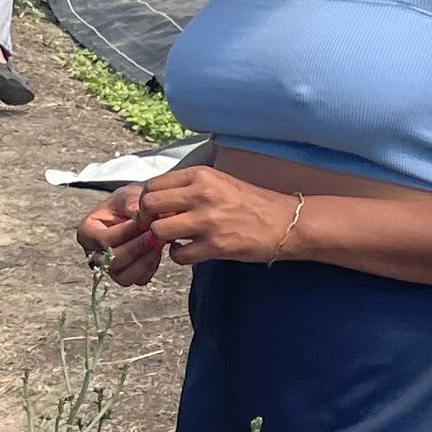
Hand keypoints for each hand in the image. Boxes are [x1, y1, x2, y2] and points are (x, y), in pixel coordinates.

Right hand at [78, 187, 163, 287]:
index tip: (144, 222)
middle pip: (112, 262)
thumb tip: (136, 211)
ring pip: (124, 277)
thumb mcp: (126, 195)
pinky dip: (151, 266)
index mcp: (87, 232)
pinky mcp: (127, 275)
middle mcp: (94, 254)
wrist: (140, 211)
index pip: (104, 239)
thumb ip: (130, 202)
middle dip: (137, 248)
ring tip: (158, 242)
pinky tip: (157, 249)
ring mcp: (110, 268)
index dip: (126, 233)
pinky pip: (138, 280)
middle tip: (155, 234)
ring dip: (145, 260)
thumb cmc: (128, 202)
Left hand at [137, 163, 305, 266]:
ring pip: (159, 230)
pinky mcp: (214, 246)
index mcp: (200, 175)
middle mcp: (201, 194)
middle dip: (147, 219)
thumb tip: (158, 199)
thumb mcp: (219, 182)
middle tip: (156, 226)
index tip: (153, 211)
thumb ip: (189, 187)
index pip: (153, 185)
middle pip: (149, 205)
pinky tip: (188, 250)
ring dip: (161, 238)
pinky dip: (178, 255)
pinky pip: (178, 255)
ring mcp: (207, 221)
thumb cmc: (252, 202)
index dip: (146, 201)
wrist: (284, 222)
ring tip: (174, 239)